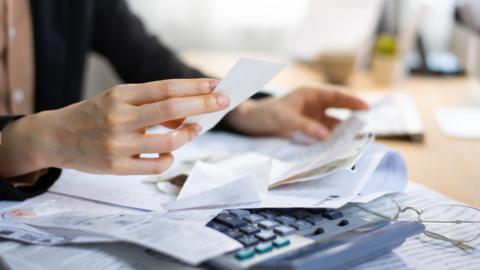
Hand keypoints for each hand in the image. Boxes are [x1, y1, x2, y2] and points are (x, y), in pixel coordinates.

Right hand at [0, 79, 228, 176]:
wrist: (55, 137)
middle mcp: (119, 117)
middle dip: (203, 104)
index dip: (194, 87)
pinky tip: (170, 154)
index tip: (215, 85)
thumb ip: (150, 105)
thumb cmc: (93, 116)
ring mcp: (118, 144)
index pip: (165, 88)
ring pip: (168, 142)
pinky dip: (170, 159)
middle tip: (223, 101)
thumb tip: (188, 113)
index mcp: (120, 95)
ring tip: (197, 129)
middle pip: (172, 109)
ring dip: (189, 134)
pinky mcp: (116, 167)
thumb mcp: (117, 101)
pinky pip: (155, 166)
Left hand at [226, 86, 367, 139]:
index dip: (353, 101)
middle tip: (369, 124)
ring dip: (343, 130)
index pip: (336, 95)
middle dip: (354, 115)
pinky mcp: (308, 127)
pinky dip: (332, 138)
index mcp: (310, 93)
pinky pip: (324, 132)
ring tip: (357, 140)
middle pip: (339, 108)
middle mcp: (314, 103)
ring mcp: (312, 116)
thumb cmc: (265, 114)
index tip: (367, 108)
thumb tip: (327, 136)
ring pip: (333, 122)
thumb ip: (305, 126)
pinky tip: (339, 146)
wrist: (250, 123)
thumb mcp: (284, 119)